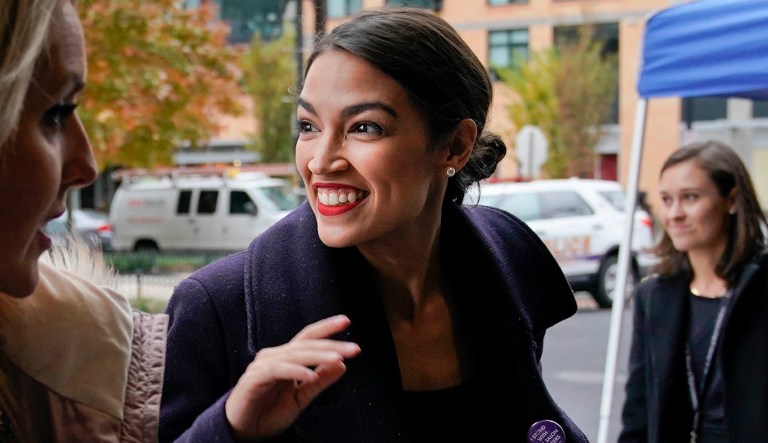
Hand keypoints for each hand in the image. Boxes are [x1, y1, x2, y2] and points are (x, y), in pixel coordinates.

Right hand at [225, 315, 360, 439]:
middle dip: (331, 345)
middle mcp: (274, 356)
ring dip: (318, 356)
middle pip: (305, 344)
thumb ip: (320, 381)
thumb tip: (343, 364)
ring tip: (338, 358)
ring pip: (294, 355)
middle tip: (354, 348)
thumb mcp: (301, 397)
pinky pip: (278, 370)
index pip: (308, 338)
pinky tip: (311, 375)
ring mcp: (263, 366)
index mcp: (286, 358)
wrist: (244, 433)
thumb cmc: (270, 413)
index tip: (346, 320)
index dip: (326, 328)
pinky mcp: (254, 378)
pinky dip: (296, 371)